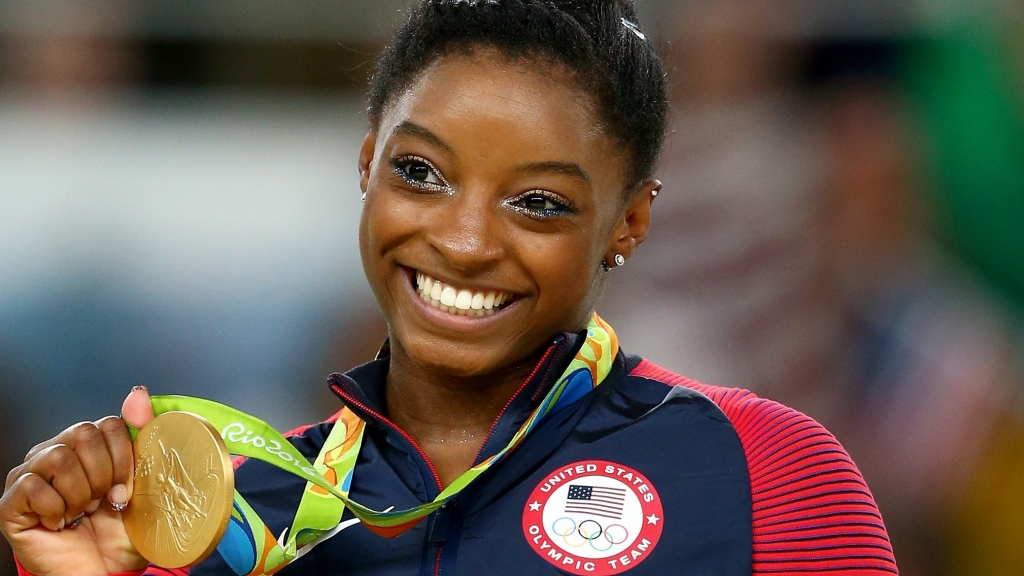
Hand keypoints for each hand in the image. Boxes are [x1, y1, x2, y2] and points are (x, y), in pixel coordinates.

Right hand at [0, 388, 155, 575]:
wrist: (102, 572)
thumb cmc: (118, 531)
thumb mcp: (143, 481)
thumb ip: (141, 433)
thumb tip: (137, 391)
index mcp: (86, 446)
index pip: (108, 424)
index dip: (123, 458)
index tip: (125, 489)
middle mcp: (53, 452)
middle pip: (83, 433)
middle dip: (103, 475)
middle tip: (102, 502)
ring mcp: (28, 475)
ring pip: (58, 457)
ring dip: (79, 493)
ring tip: (80, 513)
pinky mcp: (10, 501)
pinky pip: (34, 487)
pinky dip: (56, 510)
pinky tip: (60, 523)